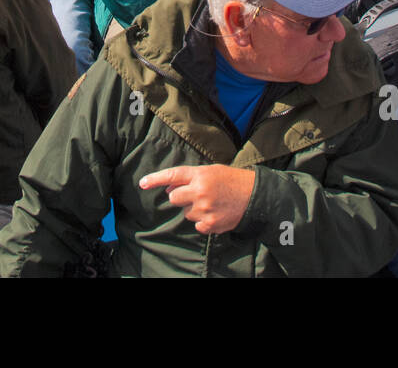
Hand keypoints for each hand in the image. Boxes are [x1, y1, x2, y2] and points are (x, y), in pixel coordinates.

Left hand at [139, 165, 254, 233]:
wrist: (254, 195)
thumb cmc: (231, 180)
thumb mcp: (210, 171)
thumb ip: (188, 179)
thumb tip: (167, 189)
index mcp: (200, 175)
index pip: (172, 175)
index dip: (155, 179)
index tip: (142, 183)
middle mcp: (200, 191)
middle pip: (174, 198)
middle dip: (181, 197)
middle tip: (196, 194)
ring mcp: (204, 209)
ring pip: (186, 213)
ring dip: (194, 209)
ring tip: (212, 203)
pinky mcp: (210, 224)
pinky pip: (196, 225)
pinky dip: (203, 221)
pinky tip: (216, 213)